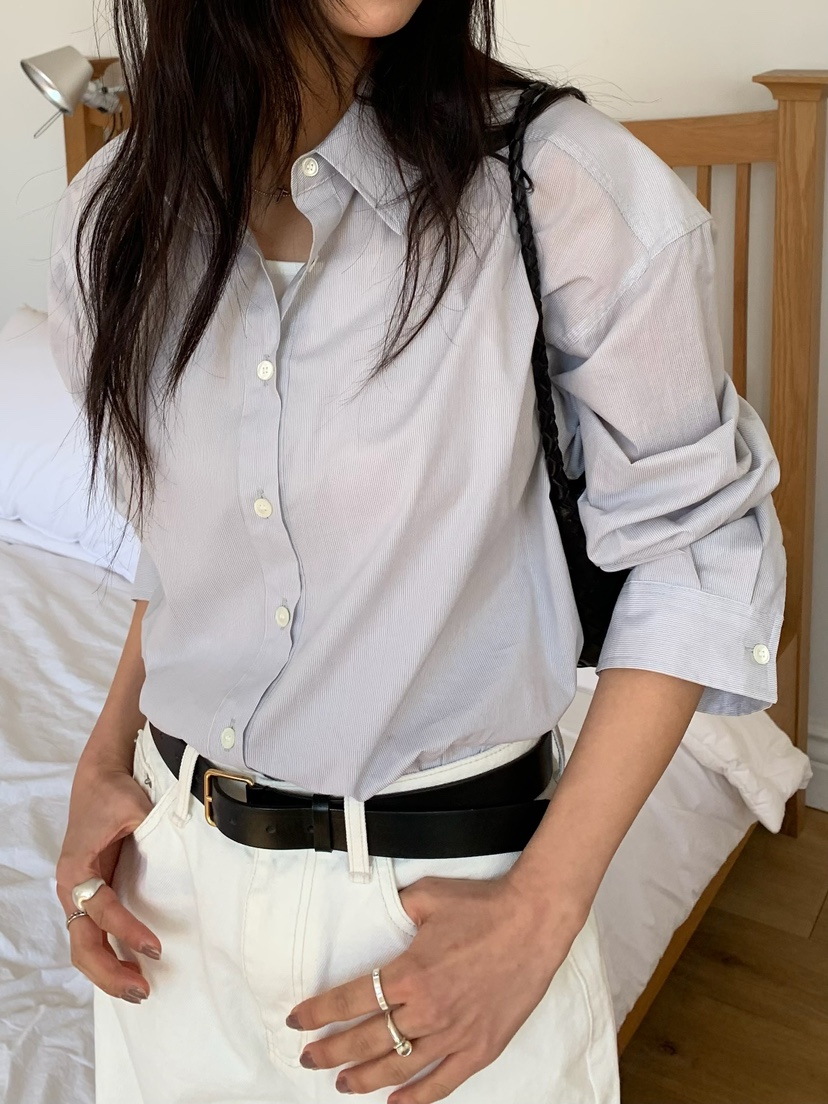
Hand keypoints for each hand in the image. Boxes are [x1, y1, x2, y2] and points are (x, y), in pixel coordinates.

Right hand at [55, 749, 162, 1003]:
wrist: (98, 780)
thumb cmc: (113, 794)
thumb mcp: (132, 806)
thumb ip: (148, 828)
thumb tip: (178, 847)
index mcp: (77, 869)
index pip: (101, 909)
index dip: (127, 930)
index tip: (155, 947)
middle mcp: (72, 889)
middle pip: (82, 944)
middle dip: (110, 972)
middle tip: (143, 990)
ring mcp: (79, 896)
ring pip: (83, 948)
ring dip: (107, 972)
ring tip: (140, 991)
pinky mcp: (91, 896)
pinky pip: (93, 936)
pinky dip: (108, 957)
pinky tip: (130, 970)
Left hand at [286, 873, 586, 1102]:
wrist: (534, 921)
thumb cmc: (483, 907)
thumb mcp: (428, 896)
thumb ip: (396, 907)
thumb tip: (377, 909)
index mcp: (409, 972)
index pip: (350, 1000)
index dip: (319, 1013)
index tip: (298, 1021)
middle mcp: (427, 1009)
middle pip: (366, 1040)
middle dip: (330, 1052)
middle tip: (309, 1058)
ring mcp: (454, 1033)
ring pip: (399, 1067)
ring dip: (364, 1078)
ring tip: (342, 1084)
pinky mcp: (480, 1047)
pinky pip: (443, 1082)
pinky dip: (416, 1098)